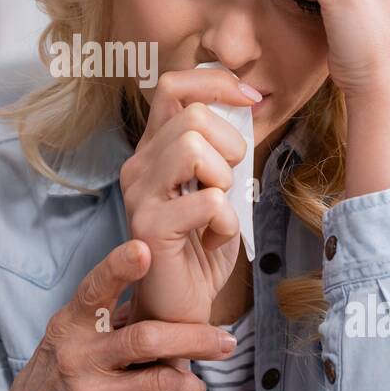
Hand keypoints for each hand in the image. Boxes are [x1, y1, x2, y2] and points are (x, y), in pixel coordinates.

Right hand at [0, 239, 236, 390]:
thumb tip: (150, 283)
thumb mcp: (64, 340)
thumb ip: (102, 317)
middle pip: (147, 339)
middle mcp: (77, 357)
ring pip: (161, 382)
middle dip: (196, 338)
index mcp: (70, 326)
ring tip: (197, 384)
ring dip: (190, 383)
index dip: (119, 267)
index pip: (94, 290)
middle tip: (226, 340)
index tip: (145, 248)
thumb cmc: (53, 380)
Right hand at [119, 68, 256, 324]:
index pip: (174, 86)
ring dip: (223, 179)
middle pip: (192, 114)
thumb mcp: (217, 187)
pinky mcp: (150, 227)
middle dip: (229, 144)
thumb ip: (222, 149)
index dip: (216, 82)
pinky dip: (226, 222)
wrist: (180, 308)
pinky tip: (213, 240)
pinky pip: (208, 201)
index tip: (251, 98)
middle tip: (227, 184)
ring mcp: (139, 195)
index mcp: (153, 151)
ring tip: (217, 210)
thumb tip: (247, 102)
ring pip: (192, 147)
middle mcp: (138, 166)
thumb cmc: (200, 248)